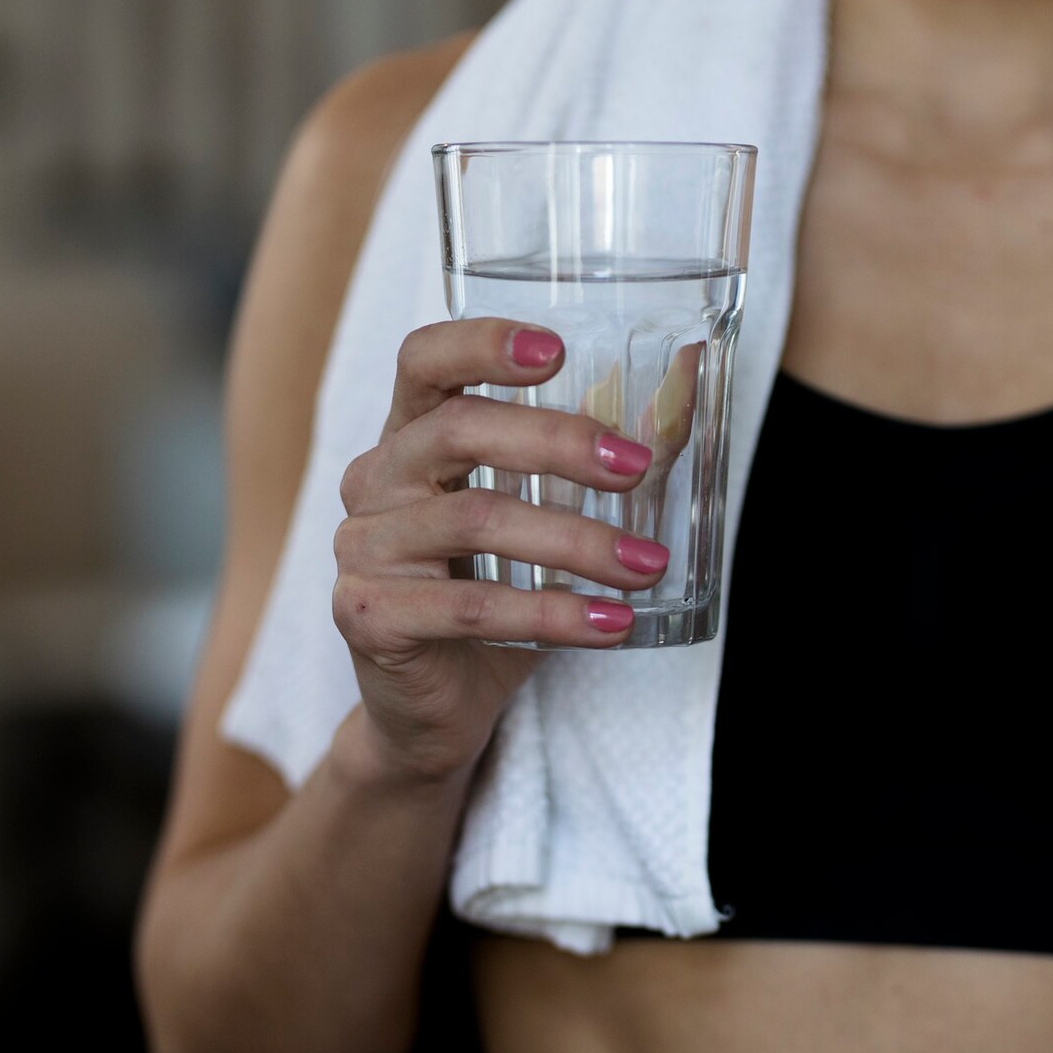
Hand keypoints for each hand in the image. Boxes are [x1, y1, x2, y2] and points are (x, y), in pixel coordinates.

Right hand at [330, 317, 670, 785]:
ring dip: (576, 541)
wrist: (437, 710)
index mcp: (410, 438)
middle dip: (556, 441)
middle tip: (635, 467)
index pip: (424, 361)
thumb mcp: (551, 519)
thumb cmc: (497, 599)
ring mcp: (362, 549)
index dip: (481, 343)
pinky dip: (552, 615)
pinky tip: (612, 624)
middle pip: (457, 430)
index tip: (556, 349)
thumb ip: (609, 453)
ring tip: (648, 565)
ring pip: (477, 521)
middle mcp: (374, 481)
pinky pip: (471, 606)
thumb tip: (690, 374)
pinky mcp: (367, 615)